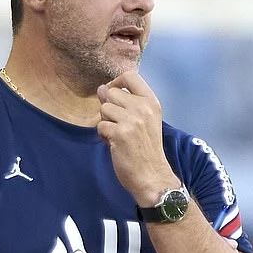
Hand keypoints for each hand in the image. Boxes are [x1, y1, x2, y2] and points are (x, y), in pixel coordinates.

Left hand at [96, 72, 178, 205]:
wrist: (153, 177)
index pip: (130, 76)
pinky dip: (104, 136)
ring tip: (119, 137)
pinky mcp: (120, 133)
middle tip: (119, 126)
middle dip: (109, 109)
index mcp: (152, 102)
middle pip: (111, 93)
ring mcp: (132, 120)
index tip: (113, 95)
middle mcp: (143, 108)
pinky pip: (100, 126)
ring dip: (106, 123)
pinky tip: (116, 146)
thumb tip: (102, 88)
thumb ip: (126, 104)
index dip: (116, 82)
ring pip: (103, 109)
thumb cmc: (146, 150)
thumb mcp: (145, 121)